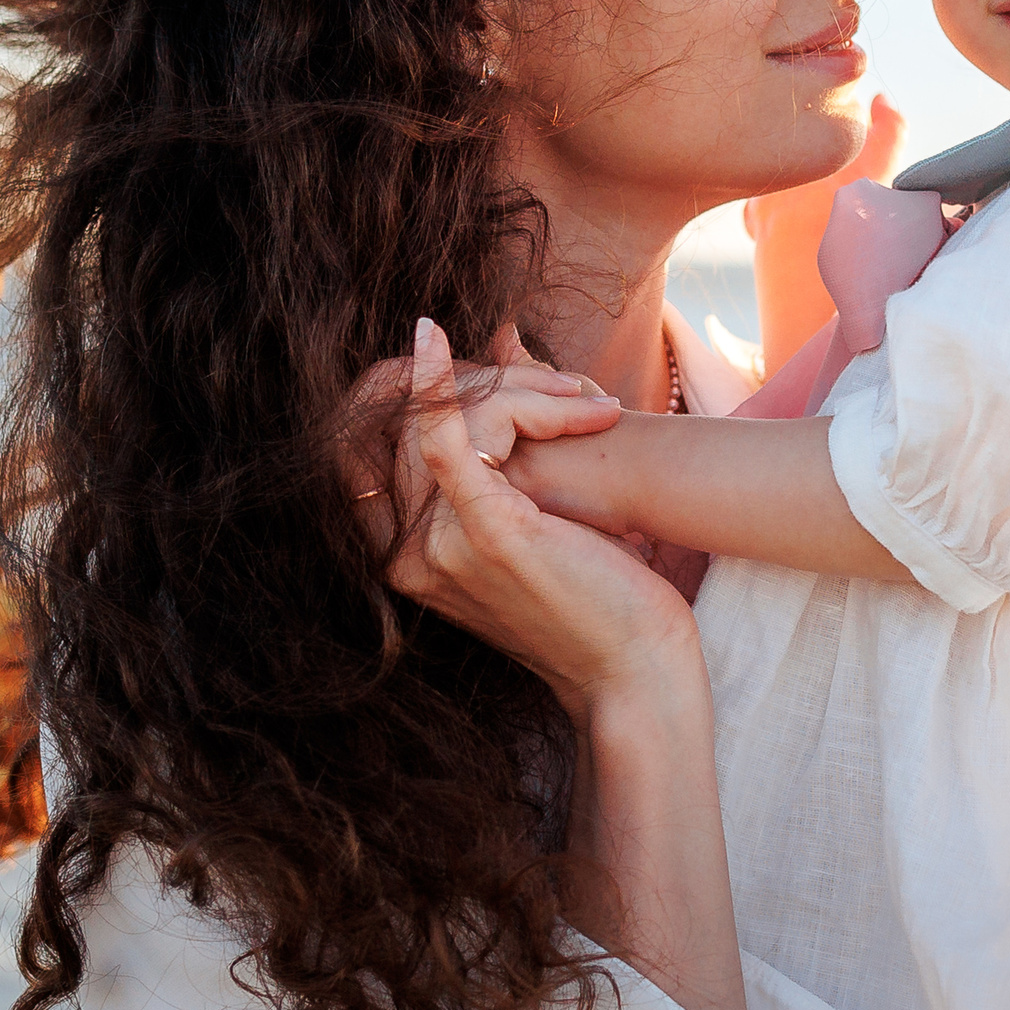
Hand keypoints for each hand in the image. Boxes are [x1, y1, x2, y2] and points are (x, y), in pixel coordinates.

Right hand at [380, 319, 698, 714]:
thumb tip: (504, 341)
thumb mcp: (534, 517)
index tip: (476, 370)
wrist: (636, 670)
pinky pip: (444, 437)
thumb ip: (500, 452)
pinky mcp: (484, 530)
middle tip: (564, 387)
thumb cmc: (598, 598)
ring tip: (586, 400)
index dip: (412, 397)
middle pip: (410, 427)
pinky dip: (439, 383)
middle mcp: (407, 556)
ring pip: (444, 421)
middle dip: (485, 386)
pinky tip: (430, 340)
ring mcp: (438, 545)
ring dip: (520, 390)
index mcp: (408, 560)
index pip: (374, 452)